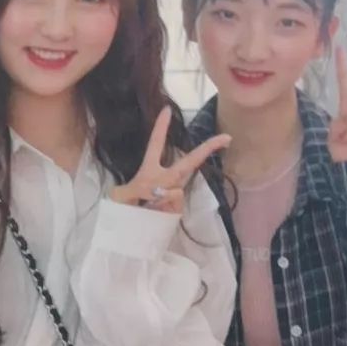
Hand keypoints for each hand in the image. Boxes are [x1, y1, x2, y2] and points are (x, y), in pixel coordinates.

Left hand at [110, 106, 230, 213]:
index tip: (167, 109)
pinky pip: (174, 201)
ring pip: (177, 188)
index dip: (161, 127)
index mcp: (149, 170)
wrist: (128, 236)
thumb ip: (135, 189)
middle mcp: (165, 180)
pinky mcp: (178, 211)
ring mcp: (174, 196)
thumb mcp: (120, 196)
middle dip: (206, 149)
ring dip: (161, 196)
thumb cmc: (122, 211)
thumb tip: (158, 190)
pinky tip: (155, 212)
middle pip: (188, 162)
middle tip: (226, 138)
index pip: (155, 145)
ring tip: (147, 205)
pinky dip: (164, 204)